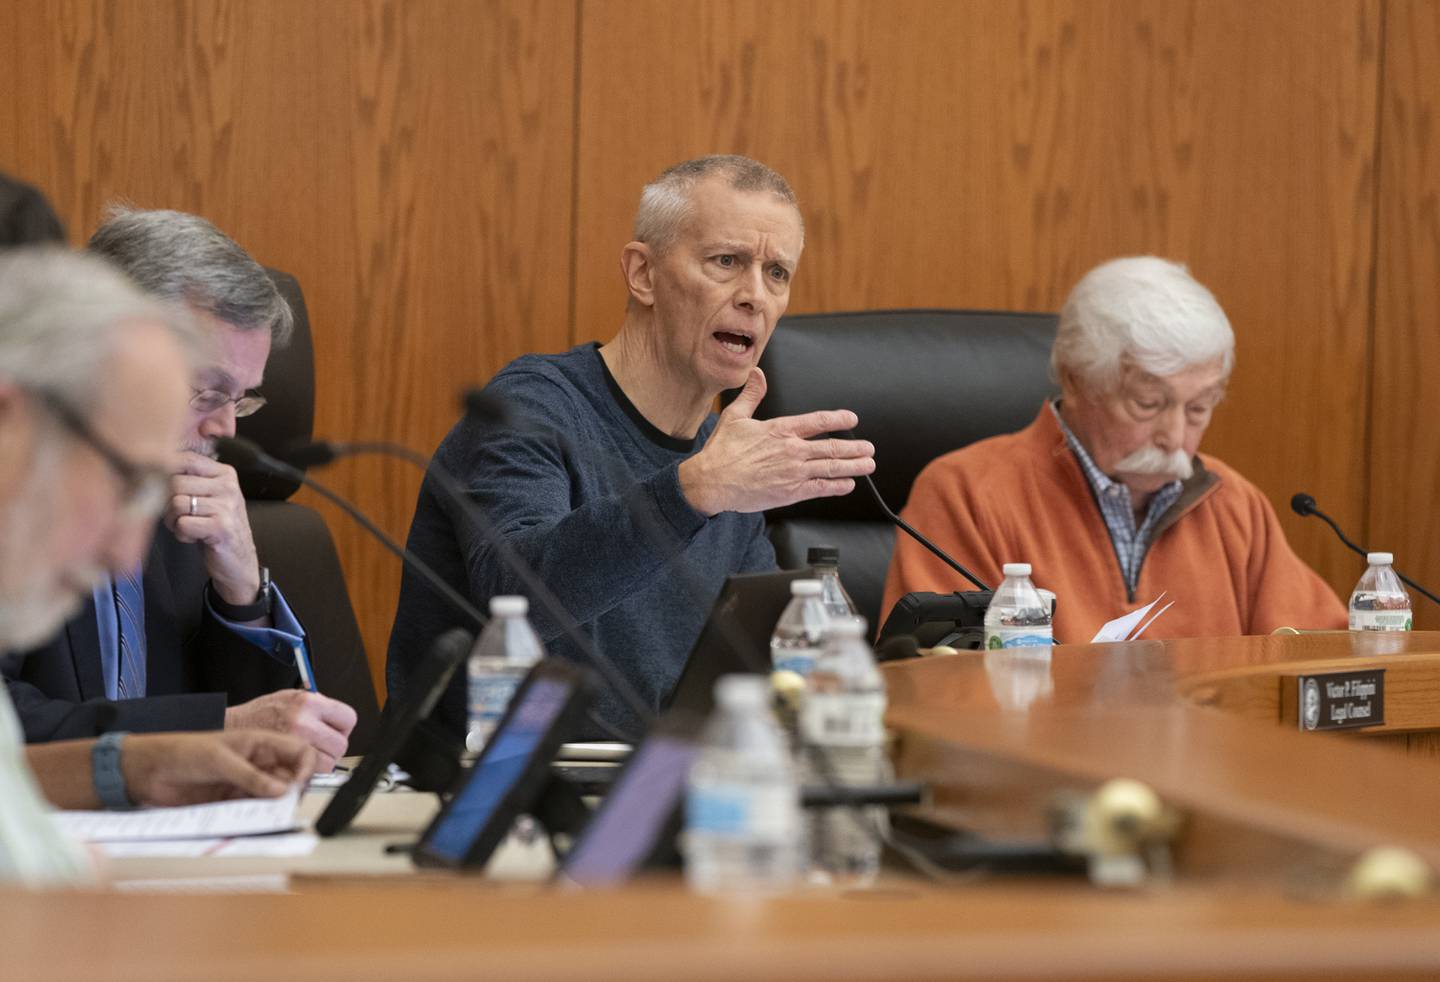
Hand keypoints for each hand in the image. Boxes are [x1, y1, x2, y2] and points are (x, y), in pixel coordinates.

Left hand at [121, 730, 316, 806]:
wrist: (149, 771)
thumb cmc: (183, 752)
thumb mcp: (220, 760)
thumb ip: (251, 777)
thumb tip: (282, 790)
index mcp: (260, 743)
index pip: (298, 751)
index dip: (306, 766)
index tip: (300, 784)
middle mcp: (257, 763)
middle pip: (290, 777)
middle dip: (291, 791)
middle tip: (284, 805)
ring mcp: (245, 783)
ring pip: (273, 797)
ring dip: (273, 806)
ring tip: (265, 814)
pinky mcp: (232, 801)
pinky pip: (253, 810)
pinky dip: (256, 816)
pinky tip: (250, 819)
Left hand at [164, 451, 259, 605]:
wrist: (238, 561)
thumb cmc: (216, 527)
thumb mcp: (209, 496)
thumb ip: (190, 478)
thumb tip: (154, 461)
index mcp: (225, 474)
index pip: (185, 459)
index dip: (166, 475)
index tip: (168, 492)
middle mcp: (228, 486)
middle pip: (175, 481)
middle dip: (167, 503)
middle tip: (178, 516)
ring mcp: (227, 506)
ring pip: (176, 503)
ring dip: (173, 520)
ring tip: (187, 527)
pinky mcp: (221, 526)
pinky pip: (183, 523)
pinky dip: (182, 534)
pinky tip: (194, 537)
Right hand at [224, 690, 356, 771]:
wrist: (230, 726)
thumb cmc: (260, 713)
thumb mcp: (290, 697)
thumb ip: (316, 706)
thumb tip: (337, 716)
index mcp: (308, 702)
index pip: (348, 718)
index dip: (343, 726)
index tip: (337, 729)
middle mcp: (304, 721)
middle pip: (341, 744)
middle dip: (333, 746)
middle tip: (320, 744)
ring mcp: (294, 743)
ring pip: (329, 762)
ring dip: (322, 762)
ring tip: (307, 754)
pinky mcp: (285, 761)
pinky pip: (311, 773)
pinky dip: (308, 772)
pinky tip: (297, 762)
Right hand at [678, 368, 875, 515]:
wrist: (712, 482)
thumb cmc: (721, 451)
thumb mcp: (734, 416)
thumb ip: (752, 395)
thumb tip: (757, 374)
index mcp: (780, 430)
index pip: (817, 422)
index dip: (838, 419)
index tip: (852, 418)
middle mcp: (791, 450)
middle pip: (831, 447)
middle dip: (854, 448)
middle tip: (869, 448)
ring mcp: (793, 473)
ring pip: (831, 468)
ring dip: (853, 466)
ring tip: (867, 464)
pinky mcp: (790, 493)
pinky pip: (820, 488)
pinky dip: (837, 486)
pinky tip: (848, 484)